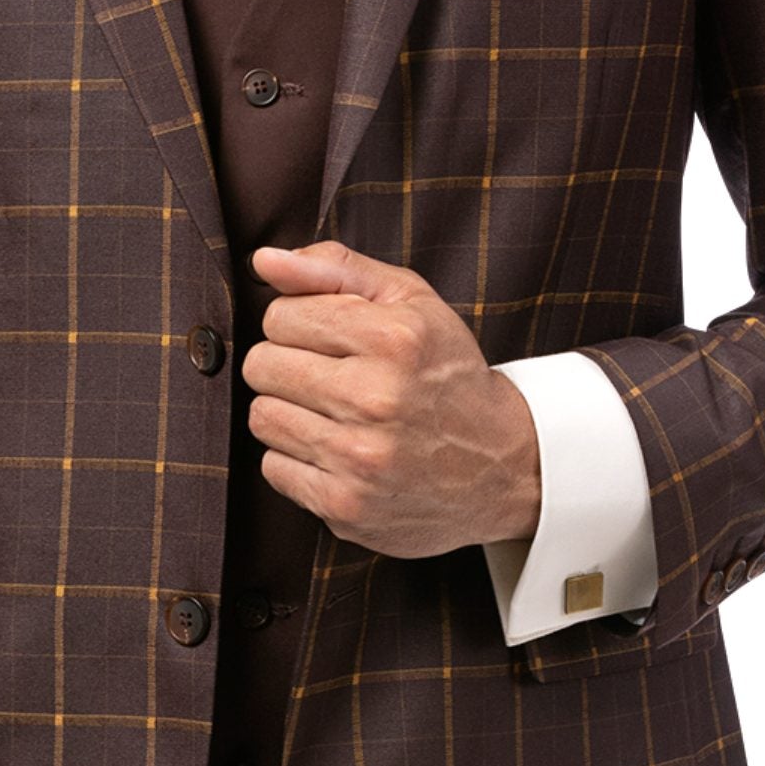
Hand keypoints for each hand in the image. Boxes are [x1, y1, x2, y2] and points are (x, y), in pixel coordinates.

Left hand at [241, 238, 541, 557]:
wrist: (502, 465)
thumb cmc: (447, 373)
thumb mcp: (412, 302)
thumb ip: (337, 269)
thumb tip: (264, 260)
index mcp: (394, 338)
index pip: (280, 315)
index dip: (301, 322)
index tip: (333, 338)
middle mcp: (375, 399)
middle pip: (261, 365)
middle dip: (289, 364)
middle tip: (333, 377)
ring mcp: (359, 458)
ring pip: (261, 417)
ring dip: (290, 412)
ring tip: (336, 414)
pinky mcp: (345, 506)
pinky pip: (273, 467)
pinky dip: (298, 459)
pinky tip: (339, 452)